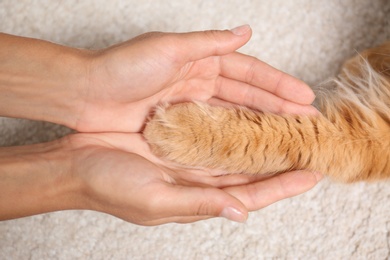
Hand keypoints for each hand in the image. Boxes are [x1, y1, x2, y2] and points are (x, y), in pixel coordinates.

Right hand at [67, 133, 321, 224]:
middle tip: (308, 147)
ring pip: (236, 152)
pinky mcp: (178, 140)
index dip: (282, 187)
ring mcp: (189, 159)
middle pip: (250, 173)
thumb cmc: (109, 186)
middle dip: (280, 163)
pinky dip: (235, 128)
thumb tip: (240, 211)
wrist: (76, 164)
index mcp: (197, 198)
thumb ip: (199, 203)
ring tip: (288, 131)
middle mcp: (198, 179)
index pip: (251, 195)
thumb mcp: (155, 200)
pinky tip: (249, 118)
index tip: (311, 174)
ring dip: (262, 143)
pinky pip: (214, 134)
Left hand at [75, 25, 316, 131]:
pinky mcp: (179, 128)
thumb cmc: (122, 67)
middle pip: (247, 98)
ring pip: (234, 118)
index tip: (306, 97)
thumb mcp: (167, 48)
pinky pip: (214, 135)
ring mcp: (191, 108)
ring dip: (261, 127)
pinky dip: (234, 142)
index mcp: (201, 62)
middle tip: (307, 122)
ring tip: (288, 139)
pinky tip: (252, 151)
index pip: (248, 73)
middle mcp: (200, 85)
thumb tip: (245, 33)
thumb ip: (208, 44)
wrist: (85, 94)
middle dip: (278, 108)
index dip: (278, 84)